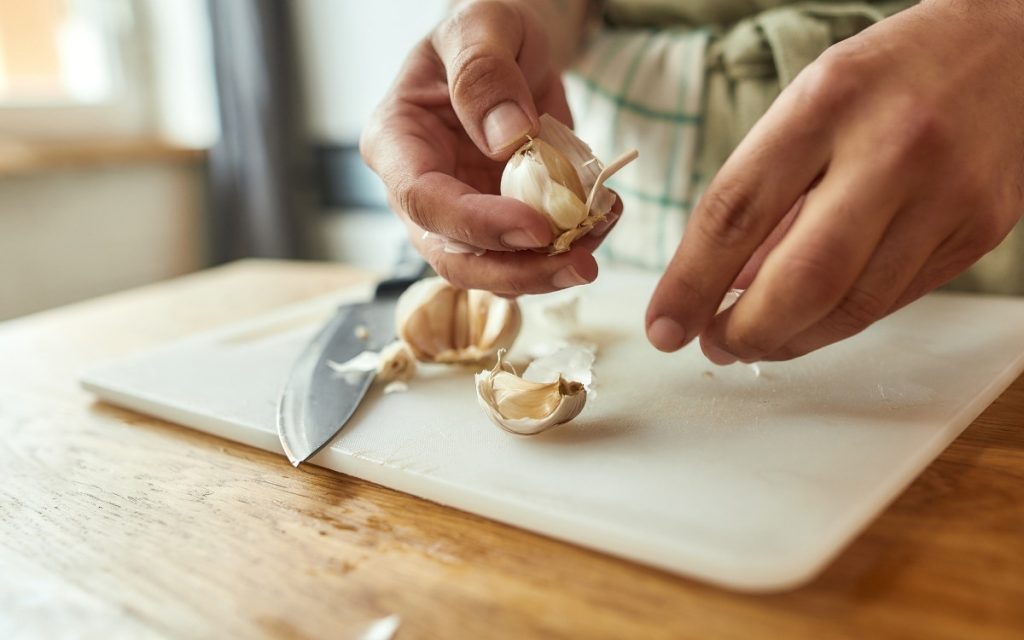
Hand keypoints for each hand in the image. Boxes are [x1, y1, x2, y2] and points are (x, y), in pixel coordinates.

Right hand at [360, 0, 612, 296]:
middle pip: (455, 257)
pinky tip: (603, 219)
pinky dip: (570, 247)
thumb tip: (507, 139)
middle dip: (518, 272)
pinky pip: (529, 254)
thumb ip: (484, 73)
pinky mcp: (499, 224)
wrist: (511, 49)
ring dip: (550, 269)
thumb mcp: (482, 23)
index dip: (478, 224)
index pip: (424, 200)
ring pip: (493, 270)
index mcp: (396, 142)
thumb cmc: (485, 29)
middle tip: (582, 265)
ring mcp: (459, 215)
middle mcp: (419, 191)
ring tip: (602, 233)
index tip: (537, 228)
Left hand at [646, 0, 1023, 362]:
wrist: (1010, 50)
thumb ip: (764, 193)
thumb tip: (723, 285)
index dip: (690, 282)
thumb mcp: (807, 106)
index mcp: (828, 102)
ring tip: (754, 338)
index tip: (664, 325)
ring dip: (791, 339)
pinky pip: (894, 301)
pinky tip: (812, 316)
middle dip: (745, 330)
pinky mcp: (980, 231)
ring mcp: (947, 195)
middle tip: (713, 343)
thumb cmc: (887, 78)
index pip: (736, 211)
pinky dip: (840, 320)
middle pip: (803, 279)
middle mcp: (893, 149)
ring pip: (854, 307)